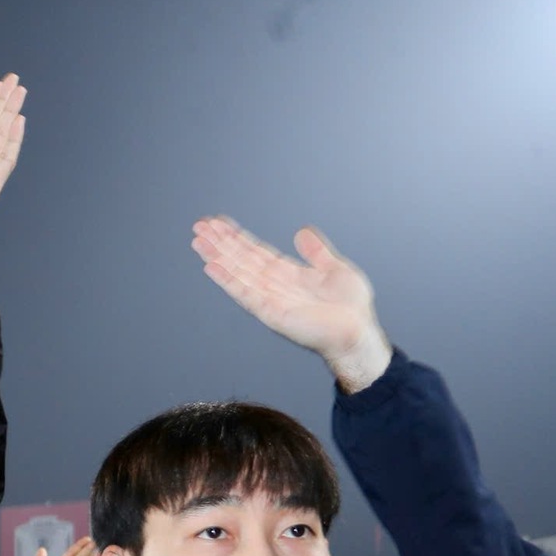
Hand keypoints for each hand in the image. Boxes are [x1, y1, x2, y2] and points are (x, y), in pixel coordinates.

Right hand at [191, 217, 392, 391]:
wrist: (357, 332)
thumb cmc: (350, 308)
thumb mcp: (335, 268)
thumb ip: (316, 251)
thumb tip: (302, 231)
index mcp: (287, 273)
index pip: (255, 251)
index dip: (236, 237)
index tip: (219, 223)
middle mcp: (273, 284)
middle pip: (240, 259)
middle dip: (220, 242)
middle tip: (200, 226)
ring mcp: (269, 298)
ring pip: (237, 272)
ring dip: (217, 256)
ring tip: (199, 241)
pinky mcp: (270, 312)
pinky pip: (245, 293)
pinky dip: (227, 279)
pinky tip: (212, 266)